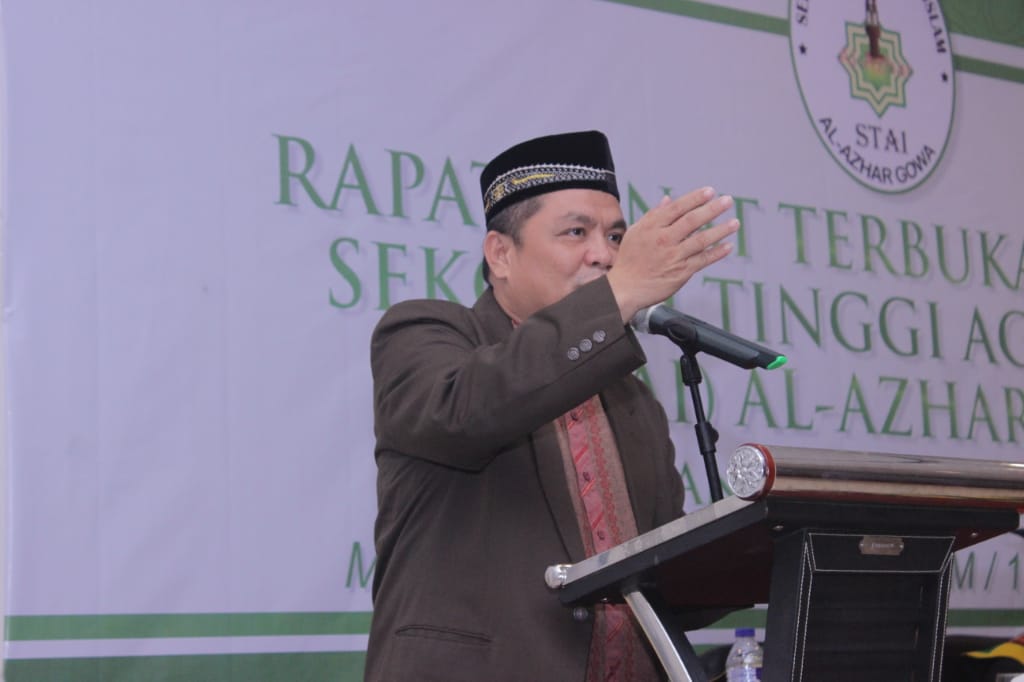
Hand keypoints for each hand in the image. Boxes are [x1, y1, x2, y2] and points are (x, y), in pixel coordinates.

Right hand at [606, 187, 739, 322]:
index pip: (678, 208)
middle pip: (692, 221)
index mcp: (652, 227)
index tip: (710, 191)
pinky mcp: (681, 272)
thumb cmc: (629, 260)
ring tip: (735, 223)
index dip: (695, 198)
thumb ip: (653, 215)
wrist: (625, 288)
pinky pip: (703, 260)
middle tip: (728, 201)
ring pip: (701, 240)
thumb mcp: (636, 232)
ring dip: (720, 230)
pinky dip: (716, 253)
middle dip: (712, 209)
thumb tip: (668, 200)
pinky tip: (728, 246)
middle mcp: (664, 239)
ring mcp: (674, 256)